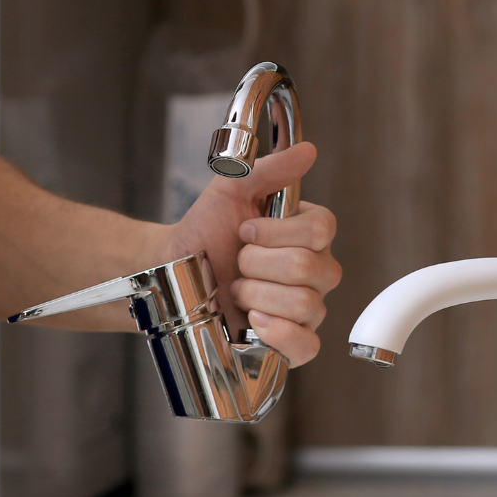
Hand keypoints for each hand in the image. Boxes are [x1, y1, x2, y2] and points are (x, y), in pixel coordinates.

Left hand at [159, 141, 340, 364]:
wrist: (175, 273)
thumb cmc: (205, 233)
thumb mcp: (230, 192)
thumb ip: (269, 171)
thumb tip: (307, 151)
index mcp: (309, 234)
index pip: (321, 228)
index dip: (277, 231)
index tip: (245, 230)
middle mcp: (316, 272)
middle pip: (308, 267)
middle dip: (257, 263)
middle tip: (237, 263)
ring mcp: (309, 310)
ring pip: (305, 304)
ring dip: (256, 294)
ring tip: (236, 290)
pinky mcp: (294, 344)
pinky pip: (307, 345)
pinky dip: (278, 332)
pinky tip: (253, 319)